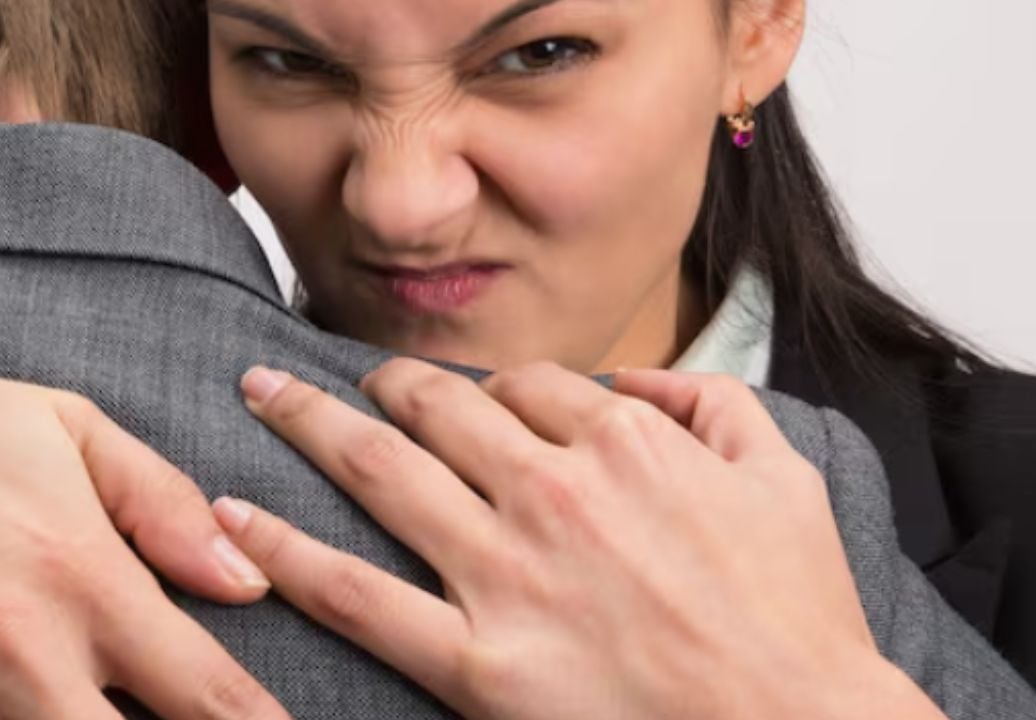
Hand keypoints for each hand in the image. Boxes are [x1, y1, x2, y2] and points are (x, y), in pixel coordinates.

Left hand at [214, 359, 939, 719]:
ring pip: (378, 470)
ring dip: (306, 421)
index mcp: (621, 441)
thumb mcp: (785, 478)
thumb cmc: (799, 621)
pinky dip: (285, 552)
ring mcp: (506, 573)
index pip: (525, 384)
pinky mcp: (475, 663)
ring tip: (258, 392)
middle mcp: (550, 489)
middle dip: (379, 380)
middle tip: (345, 374)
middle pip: (435, 406)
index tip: (466, 394)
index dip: (491, 386)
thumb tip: (642, 377)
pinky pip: (355, 596)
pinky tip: (236, 521)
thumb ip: (714, 404)